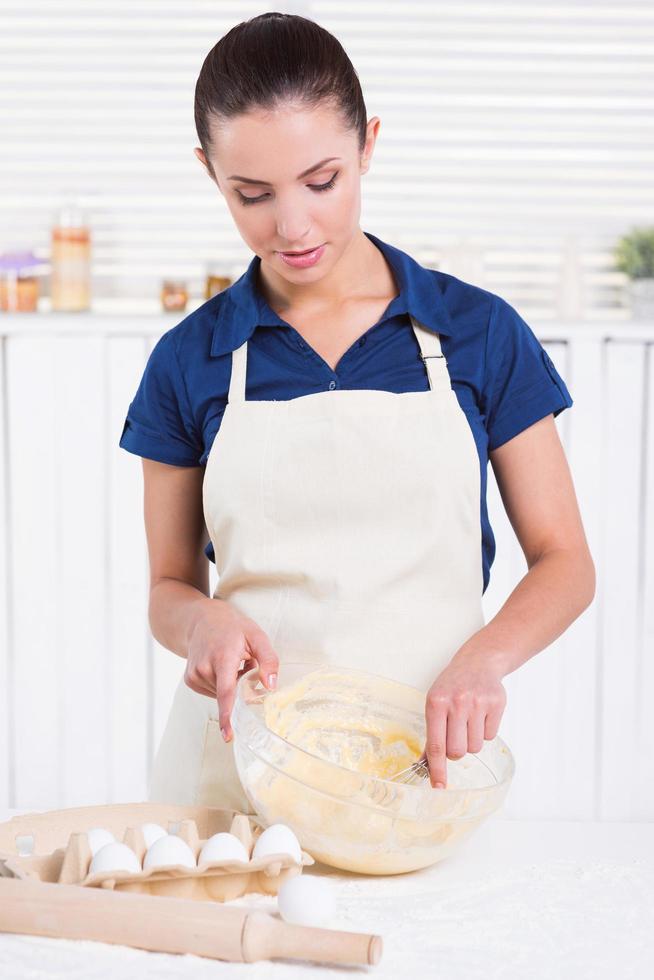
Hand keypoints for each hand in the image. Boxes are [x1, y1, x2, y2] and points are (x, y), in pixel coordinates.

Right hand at [185, 598, 278, 741]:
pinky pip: (212, 692)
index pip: (226, 691)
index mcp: (222, 656)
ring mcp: (194, 675)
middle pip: (229, 693)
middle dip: (241, 683)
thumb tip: (271, 686)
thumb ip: (268, 660)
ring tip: (228, 660)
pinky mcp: (190, 680)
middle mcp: (204, 667)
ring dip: (230, 683)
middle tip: (242, 660)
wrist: (201, 619)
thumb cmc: (232, 627)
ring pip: (221, 694)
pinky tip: (219, 666)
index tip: (228, 735)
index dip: (228, 715)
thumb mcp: (257, 636)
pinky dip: (220, 684)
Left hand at [424, 650, 506, 788]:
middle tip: (456, 734)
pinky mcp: (496, 704)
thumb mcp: (434, 703)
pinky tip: (481, 714)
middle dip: (456, 751)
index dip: (437, 770)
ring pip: (475, 747)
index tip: (438, 787)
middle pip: (457, 751)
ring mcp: (478, 703)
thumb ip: (431, 734)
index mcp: (436, 703)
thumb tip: (425, 764)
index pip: (436, 745)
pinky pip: (490, 736)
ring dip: (471, 740)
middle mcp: (457, 702)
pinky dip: (485, 731)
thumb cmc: (452, 686)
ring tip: (469, 720)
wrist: (478, 662)